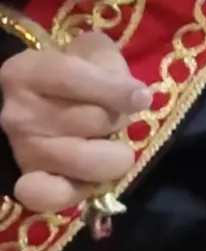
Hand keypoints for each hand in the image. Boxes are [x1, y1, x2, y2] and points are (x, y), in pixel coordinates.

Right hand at [0, 31, 148, 211]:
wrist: (34, 106)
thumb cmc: (72, 76)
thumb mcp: (87, 52)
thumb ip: (108, 61)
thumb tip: (133, 94)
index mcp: (28, 72)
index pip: (72, 77)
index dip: (114, 89)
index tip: (141, 97)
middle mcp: (18, 113)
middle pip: (91, 120)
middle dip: (116, 120)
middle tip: (112, 120)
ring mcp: (23, 150)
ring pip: (88, 160)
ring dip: (110, 155)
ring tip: (105, 146)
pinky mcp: (31, 182)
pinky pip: (52, 197)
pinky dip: (76, 192)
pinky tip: (89, 180)